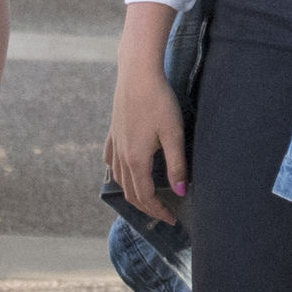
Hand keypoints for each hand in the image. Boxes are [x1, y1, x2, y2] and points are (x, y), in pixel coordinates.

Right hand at [105, 59, 188, 226]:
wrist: (137, 73)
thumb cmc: (159, 101)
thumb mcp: (173, 134)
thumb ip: (176, 165)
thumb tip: (181, 191)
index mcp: (136, 160)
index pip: (146, 196)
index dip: (159, 211)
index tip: (173, 218)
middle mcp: (121, 156)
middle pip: (130, 192)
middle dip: (146, 207)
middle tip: (163, 214)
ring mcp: (115, 143)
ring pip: (119, 178)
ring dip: (132, 193)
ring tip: (146, 199)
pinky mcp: (113, 131)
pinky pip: (110, 160)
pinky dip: (116, 173)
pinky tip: (121, 171)